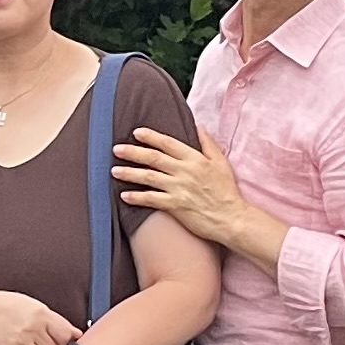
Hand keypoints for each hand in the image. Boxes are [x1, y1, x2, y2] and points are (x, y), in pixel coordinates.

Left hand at [113, 127, 250, 251]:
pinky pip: (151, 199)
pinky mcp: (175, 206)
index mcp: (195, 159)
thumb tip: (199, 126)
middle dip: (133, 152)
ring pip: (148, 177)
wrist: (231, 218)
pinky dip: (136, 197)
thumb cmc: (226, 191)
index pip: (168, 143)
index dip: (151, 137)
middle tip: (117, 149)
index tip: (136, 133)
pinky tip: (124, 196)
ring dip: (129, 173)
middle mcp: (184, 171)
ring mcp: (179, 189)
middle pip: (153, 158)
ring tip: (114, 171)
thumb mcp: (221, 162)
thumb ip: (208, 143)